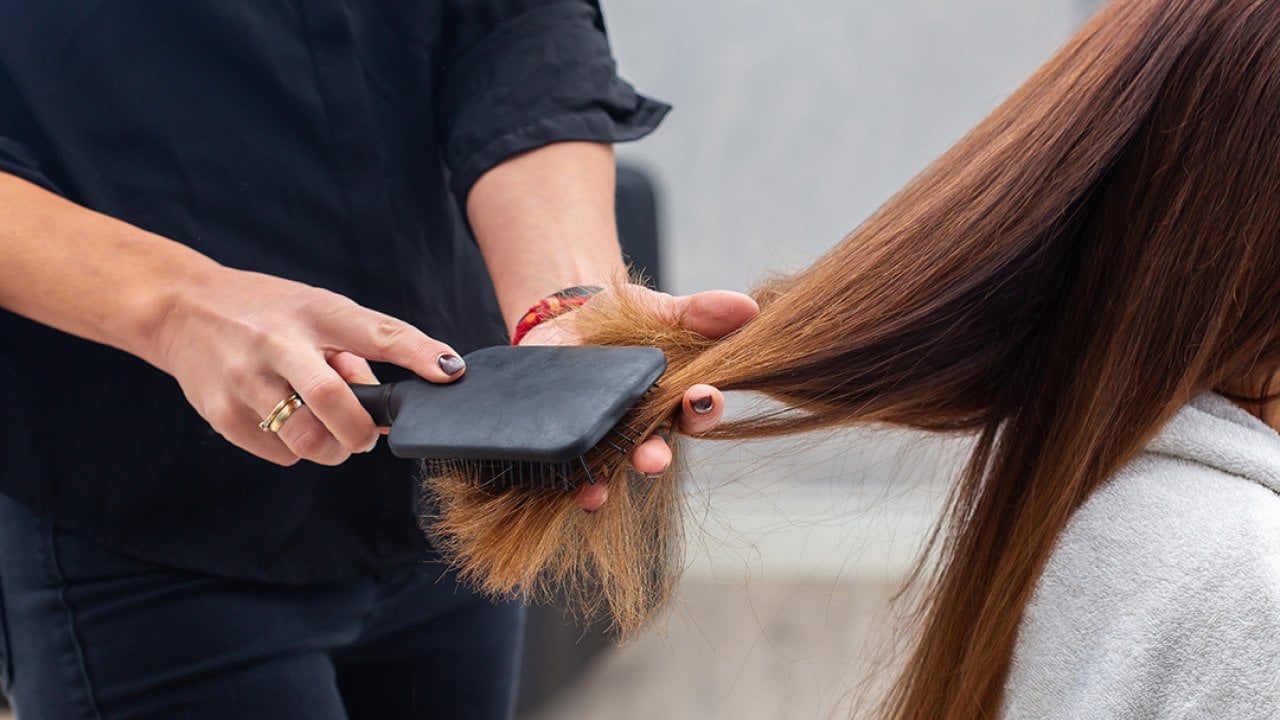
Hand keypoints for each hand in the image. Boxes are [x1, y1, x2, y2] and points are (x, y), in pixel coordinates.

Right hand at [150, 266, 465, 465]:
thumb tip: (384, 411)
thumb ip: (357, 352)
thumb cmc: (265, 311)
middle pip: (334, 401)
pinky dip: (294, 448)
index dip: (418, 353)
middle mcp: (277, 343)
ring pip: (307, 440)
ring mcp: (245, 379)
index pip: (376, 332)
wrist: (180, 308)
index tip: (450, 371)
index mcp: (314, 312)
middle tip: (365, 435)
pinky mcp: (221, 412)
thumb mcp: (315, 312)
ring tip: (323, 425)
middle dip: (361, 431)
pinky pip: (279, 453)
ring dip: (331, 448)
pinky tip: (284, 420)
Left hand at [519, 286, 758, 510]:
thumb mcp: (660, 310)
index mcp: (671, 399)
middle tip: (653, 461)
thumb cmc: (623, 322)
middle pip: (652, 451)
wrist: (564, 322)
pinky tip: (566, 489)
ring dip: (603, 483)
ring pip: (606, 470)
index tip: (702, 398)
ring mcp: (601, 439)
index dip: (702, 409)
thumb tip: (748, 307)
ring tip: (597, 492)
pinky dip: (564, 483)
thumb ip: (699, 313)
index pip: (695, 412)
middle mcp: (639, 428)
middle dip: (654, 458)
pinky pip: (564, 471)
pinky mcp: (564, 441)